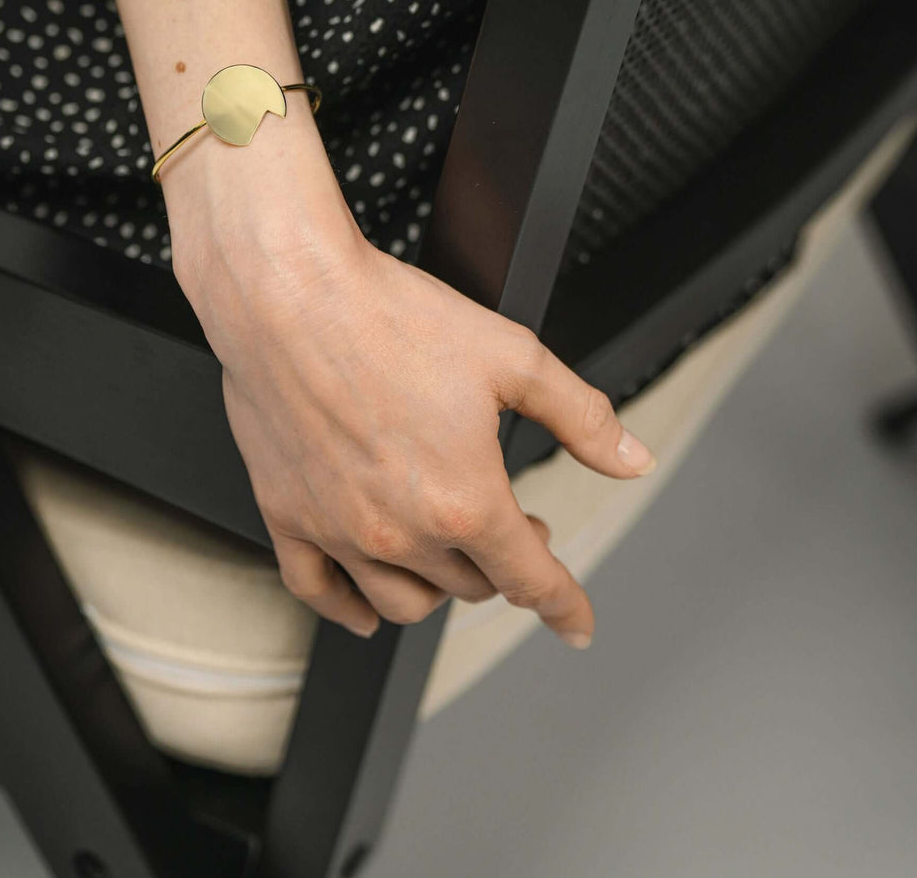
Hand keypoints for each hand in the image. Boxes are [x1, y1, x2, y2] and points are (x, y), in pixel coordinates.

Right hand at [165, 124, 655, 648]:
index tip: (575, 622)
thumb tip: (630, 458)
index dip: (564, 604)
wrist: (291, 294)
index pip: (530, 579)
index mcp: (464, 498)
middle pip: (471, 585)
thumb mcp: (514, 359)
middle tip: (514, 528)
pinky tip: (363, 609)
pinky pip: (318, 592)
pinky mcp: (287, 515)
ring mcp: (338, 529)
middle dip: (505, 566)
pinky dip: (348, 610)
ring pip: (403, 601)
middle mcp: (401, 529)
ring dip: (440, 590)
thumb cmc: (390, 318)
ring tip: (450, 558)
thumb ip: (581, 418)